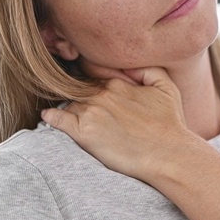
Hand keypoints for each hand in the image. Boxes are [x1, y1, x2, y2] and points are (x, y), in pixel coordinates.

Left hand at [41, 65, 195, 180]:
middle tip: (69, 96)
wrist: (168, 155)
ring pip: (69, 102)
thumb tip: (126, 64)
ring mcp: (92, 112)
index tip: (85, 82)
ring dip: (66, 105)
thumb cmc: (170, 124)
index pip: (92, 70)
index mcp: (118, 82)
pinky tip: (49, 117)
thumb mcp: (167, 86)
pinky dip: (52, 117)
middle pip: (78, 87)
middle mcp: (103, 94)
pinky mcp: (84, 133)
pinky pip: (58, 119)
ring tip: (64, 111)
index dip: (87, 75)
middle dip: (75, 91)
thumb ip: (147, 68)